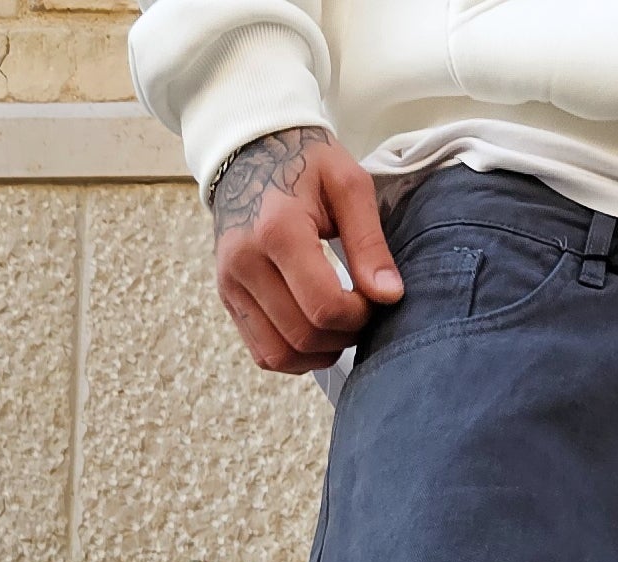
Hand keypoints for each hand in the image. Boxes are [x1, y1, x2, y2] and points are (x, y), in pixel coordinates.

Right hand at [212, 126, 402, 373]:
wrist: (248, 150)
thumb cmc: (304, 162)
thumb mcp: (348, 185)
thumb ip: (370, 243)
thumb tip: (390, 296)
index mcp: (277, 231)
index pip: (324, 307)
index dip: (359, 316)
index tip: (373, 298)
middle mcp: (244, 261)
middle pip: (304, 336)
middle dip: (344, 336)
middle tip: (361, 312)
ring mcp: (230, 283)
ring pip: (280, 355)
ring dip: (319, 353)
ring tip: (339, 325)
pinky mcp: (226, 297)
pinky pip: (262, 353)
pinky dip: (294, 356)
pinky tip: (315, 333)